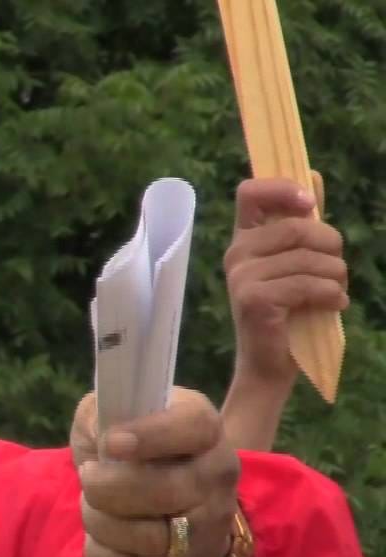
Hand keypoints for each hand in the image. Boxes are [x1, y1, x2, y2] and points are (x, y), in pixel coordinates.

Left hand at [71, 388, 240, 556]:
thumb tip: (101, 433)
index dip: (152, 435)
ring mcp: (208, 527)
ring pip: (150, 538)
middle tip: (87, 476)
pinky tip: (98, 536)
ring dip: (101, 521)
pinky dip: (102, 553)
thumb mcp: (115, 415)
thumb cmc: (133, 449)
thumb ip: (103, 413)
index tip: (111, 443)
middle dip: (106, 487)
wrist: (167, 503)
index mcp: (204, 429)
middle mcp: (217, 477)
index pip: (195, 426)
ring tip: (91, 504)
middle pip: (165, 492)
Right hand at [225, 173, 347, 387]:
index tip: (309, 205)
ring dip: (336, 276)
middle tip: (336, 270)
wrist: (270, 365)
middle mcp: (236, 254)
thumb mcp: (296, 262)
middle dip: (332, 246)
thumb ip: (301, 222)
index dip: (283, 189)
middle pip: (298, 227)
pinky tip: (334, 305)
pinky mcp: (254, 300)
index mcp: (244, 240)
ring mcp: (241, 277)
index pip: (250, 193)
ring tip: (335, 293)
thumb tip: (312, 175)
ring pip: (309, 258)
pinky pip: (308, 284)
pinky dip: (332, 295)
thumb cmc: (288, 312)